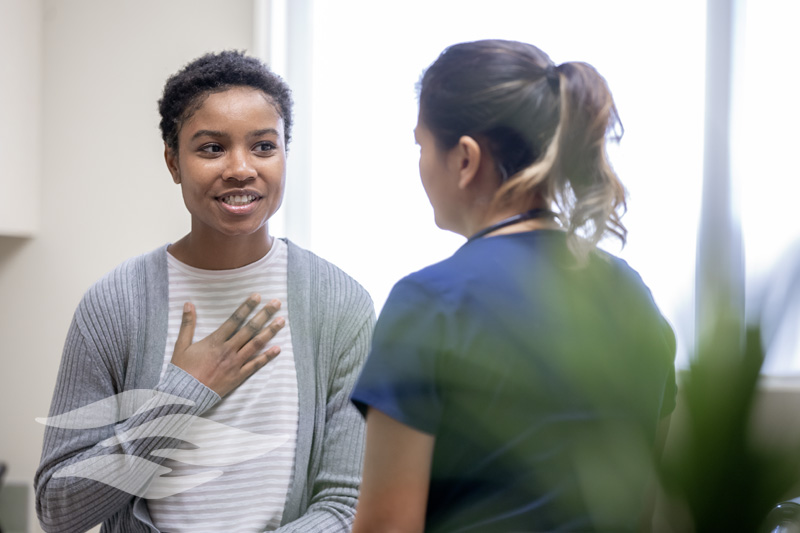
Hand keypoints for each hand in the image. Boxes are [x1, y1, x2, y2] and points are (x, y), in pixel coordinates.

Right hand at [170, 293, 284, 396]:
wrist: (184, 396)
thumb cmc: (182, 370)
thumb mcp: (181, 345)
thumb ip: (187, 324)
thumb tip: (188, 303)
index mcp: (215, 341)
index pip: (235, 319)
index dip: (247, 306)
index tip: (257, 296)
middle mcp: (228, 350)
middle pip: (250, 329)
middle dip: (264, 314)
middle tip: (276, 303)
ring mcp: (235, 364)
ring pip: (256, 344)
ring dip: (270, 332)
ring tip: (281, 321)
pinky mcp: (238, 376)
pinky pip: (255, 365)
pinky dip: (267, 357)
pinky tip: (278, 349)